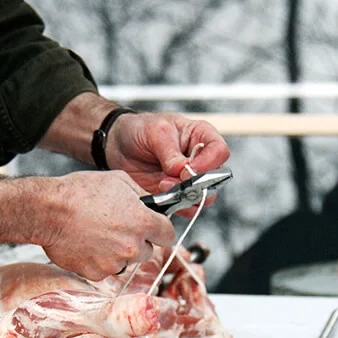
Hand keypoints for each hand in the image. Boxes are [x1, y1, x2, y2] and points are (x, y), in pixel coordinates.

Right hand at [42, 170, 174, 280]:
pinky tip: (86, 244)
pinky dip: (98, 261)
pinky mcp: (96, 274)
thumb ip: (142, 195)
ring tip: (97, 234)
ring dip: (117, 253)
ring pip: (125, 262)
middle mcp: (132, 246)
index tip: (154, 230)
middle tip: (116, 229)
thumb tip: (153, 204)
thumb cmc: (79, 193)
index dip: (160, 231)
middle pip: (147, 251)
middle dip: (137, 242)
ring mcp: (115, 263)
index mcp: (143, 222)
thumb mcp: (118, 181)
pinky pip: (104, 270)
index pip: (168, 235)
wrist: (48, 211)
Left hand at [106, 111, 229, 210]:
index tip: (186, 169)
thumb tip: (184, 170)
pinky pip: (186, 208)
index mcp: (201, 137)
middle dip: (194, 184)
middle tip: (169, 181)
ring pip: (202, 197)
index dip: (208, 164)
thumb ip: (171, 151)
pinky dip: (176, 207)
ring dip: (184, 197)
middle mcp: (200, 160)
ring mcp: (189, 180)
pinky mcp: (176, 195)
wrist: (117, 146)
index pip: (219, 151)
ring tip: (161, 186)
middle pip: (215, 179)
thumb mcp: (155, 131)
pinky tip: (160, 197)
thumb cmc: (139, 129)